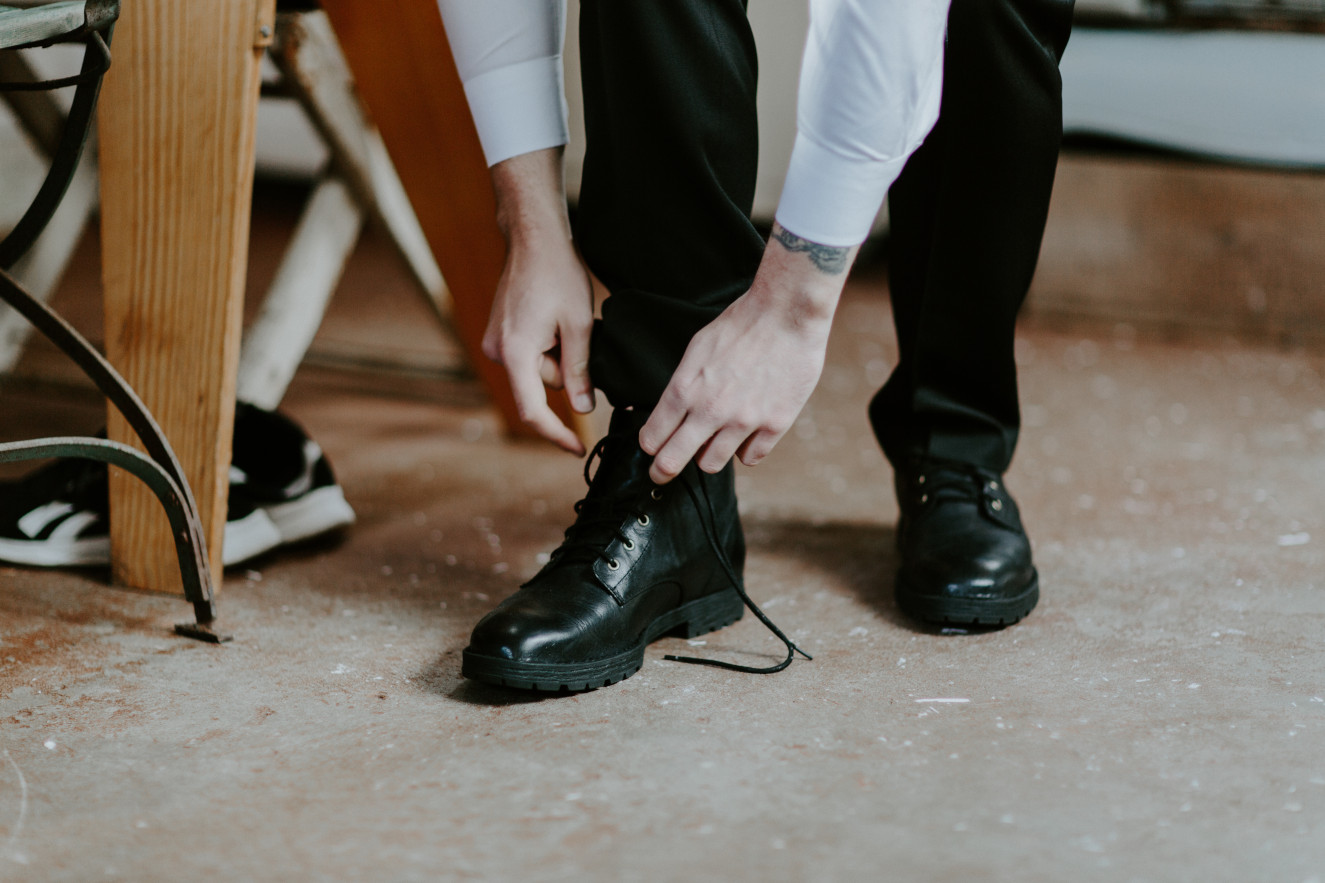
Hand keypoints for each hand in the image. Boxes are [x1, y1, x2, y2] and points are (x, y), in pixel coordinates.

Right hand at [483, 149, 594, 454]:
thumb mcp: (579, 325)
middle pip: (542, 386)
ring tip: (566, 319)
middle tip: (582, 335)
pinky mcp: (499, 334)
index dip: (556, 435)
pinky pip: (530, 356)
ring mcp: (495, 343)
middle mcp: (497, 351)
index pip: (534, 411)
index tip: (577, 449)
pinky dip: (548, 346)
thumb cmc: (558, 274)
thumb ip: (580, 371)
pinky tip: (554, 319)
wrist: (533, 238)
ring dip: (559, 355)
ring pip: (538, 371)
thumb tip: (583, 409)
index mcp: (515, 353)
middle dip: (568, 371)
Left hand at [639, 223, 858, 483]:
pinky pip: (750, 458)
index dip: (649, 446)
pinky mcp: (775, 424)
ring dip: (708, 455)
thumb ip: (683, 385)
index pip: (652, 437)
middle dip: (661, 471)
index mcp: (685, 389)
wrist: (786, 312)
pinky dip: (745, 449)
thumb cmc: (740, 325)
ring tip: (714, 440)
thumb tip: (671, 413)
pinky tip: (746, 434)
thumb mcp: (697, 350)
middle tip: (661, 473)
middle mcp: (710, 410)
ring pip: (711, 464)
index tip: (653, 447)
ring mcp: (743, 421)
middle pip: (671, 462)